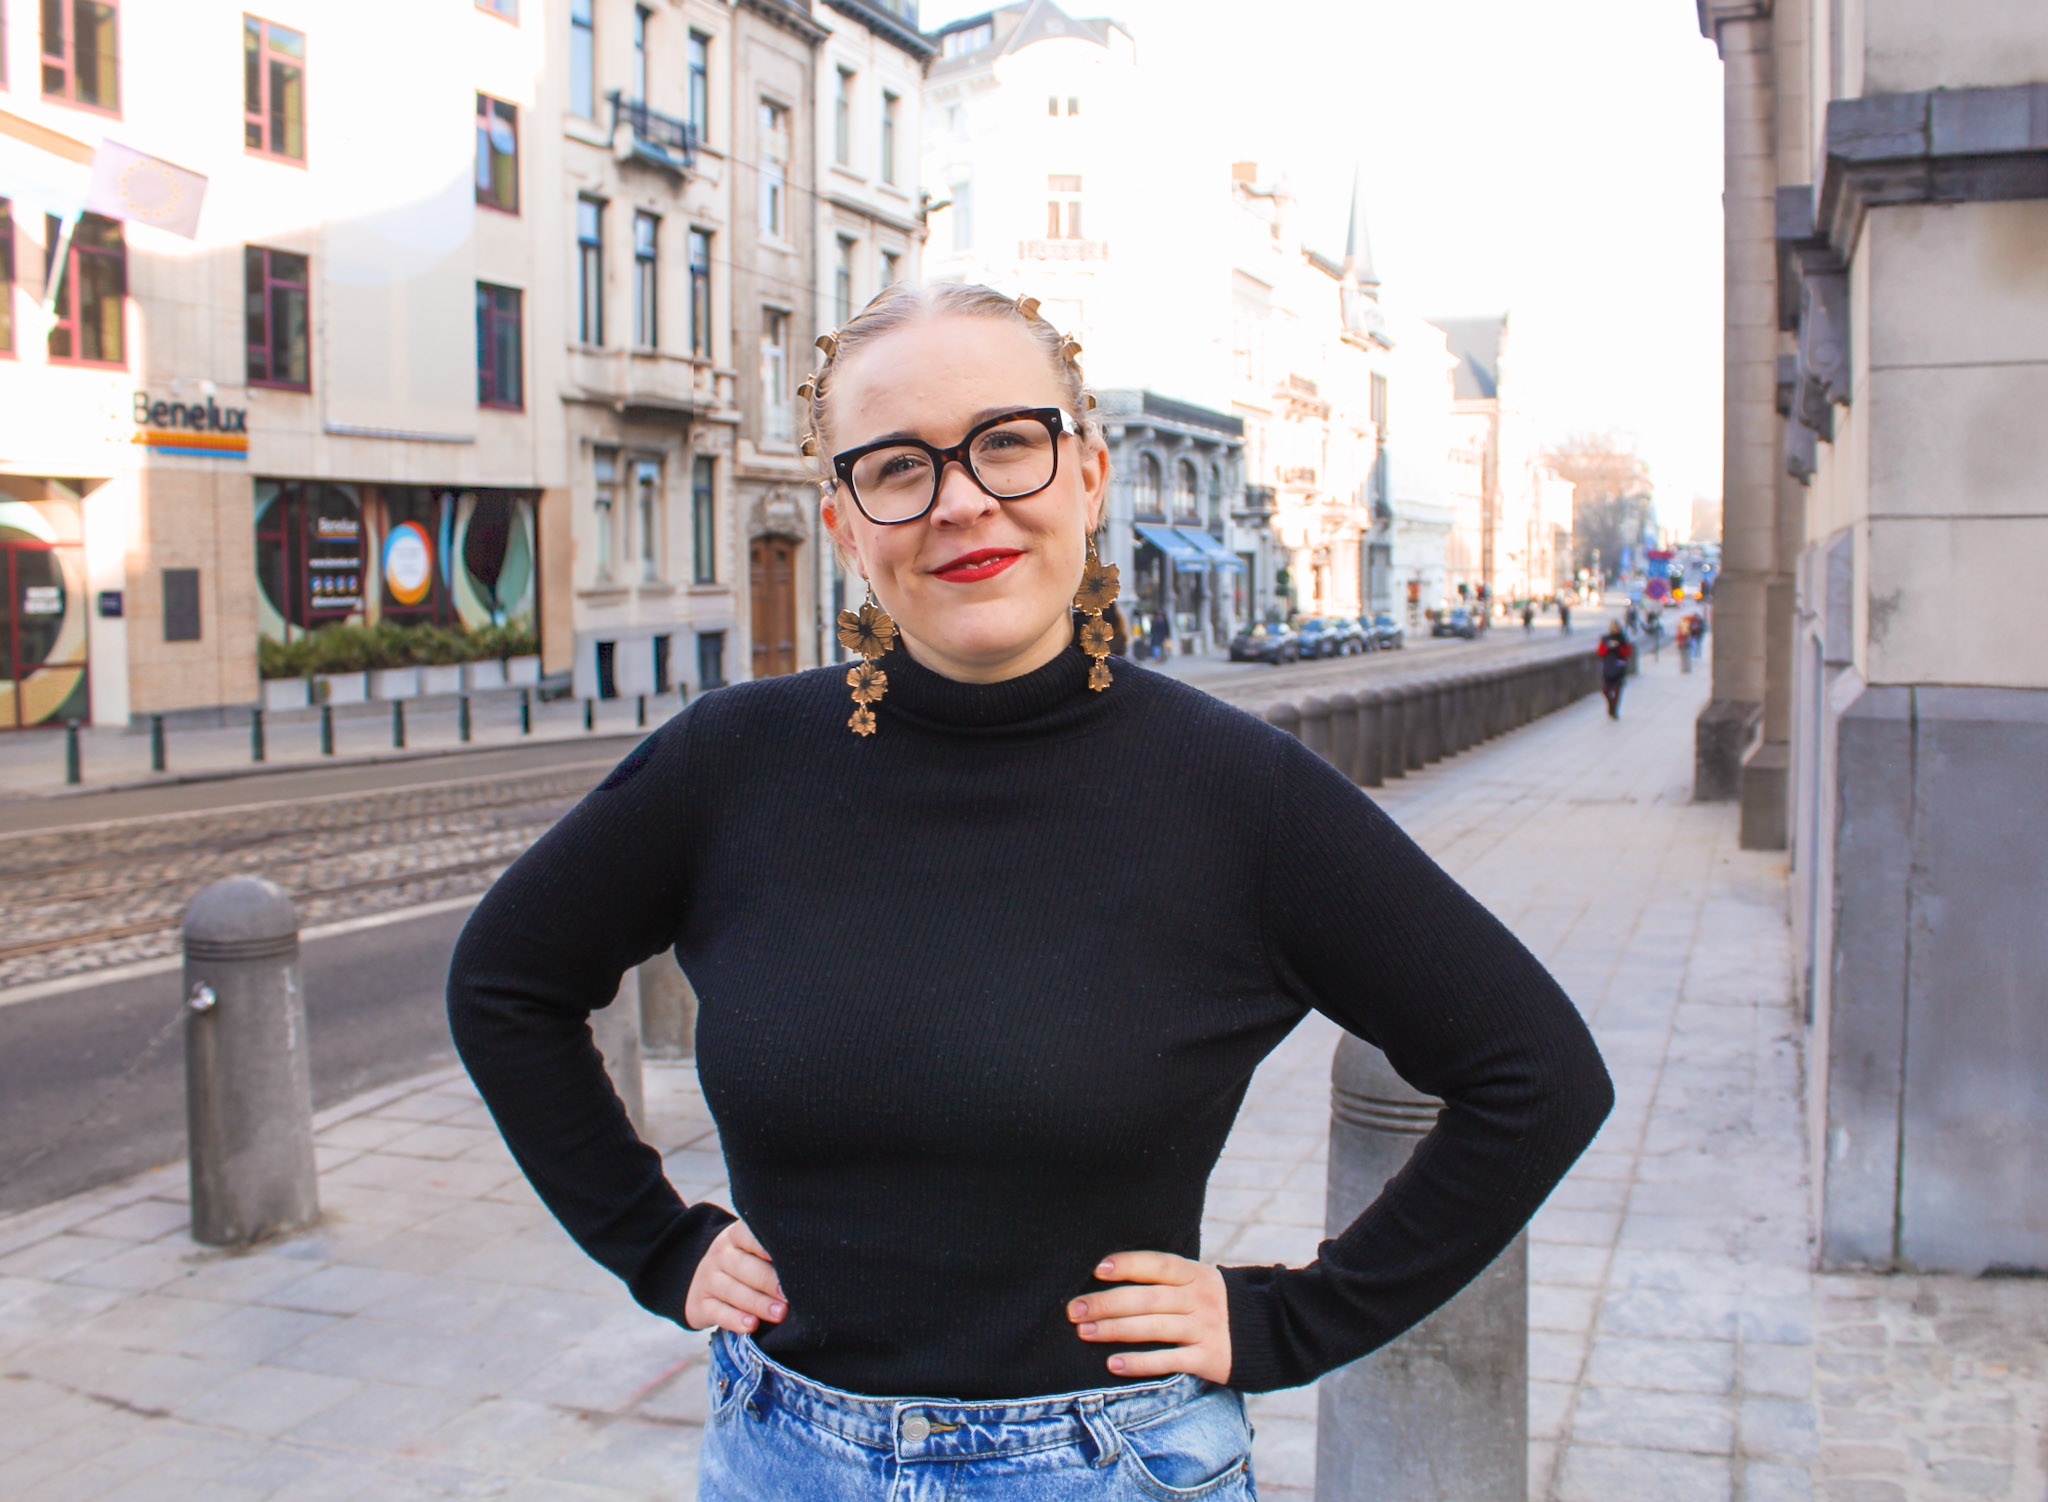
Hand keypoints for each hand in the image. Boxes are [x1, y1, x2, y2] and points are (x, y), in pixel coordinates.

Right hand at [684, 1220, 786, 1335]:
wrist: (702, 1279)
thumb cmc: (744, 1264)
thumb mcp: (751, 1250)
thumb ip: (773, 1252)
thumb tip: (808, 1263)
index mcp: (735, 1236)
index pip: (747, 1235)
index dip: (763, 1245)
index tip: (782, 1256)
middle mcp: (720, 1255)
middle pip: (743, 1267)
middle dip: (768, 1281)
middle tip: (789, 1294)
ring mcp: (708, 1280)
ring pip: (733, 1291)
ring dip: (758, 1303)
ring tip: (780, 1313)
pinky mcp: (699, 1305)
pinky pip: (717, 1313)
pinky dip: (735, 1320)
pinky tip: (752, 1326)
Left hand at [1068, 1251, 1231, 1383]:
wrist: (1272, 1333)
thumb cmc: (1218, 1305)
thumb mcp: (1201, 1282)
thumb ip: (1168, 1279)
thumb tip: (1113, 1272)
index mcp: (1196, 1274)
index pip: (1158, 1265)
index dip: (1128, 1264)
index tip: (1097, 1269)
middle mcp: (1200, 1298)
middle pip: (1148, 1298)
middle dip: (1107, 1303)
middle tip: (1075, 1309)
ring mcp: (1204, 1328)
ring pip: (1154, 1328)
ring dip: (1115, 1330)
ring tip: (1085, 1332)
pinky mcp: (1208, 1358)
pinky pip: (1169, 1360)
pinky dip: (1140, 1363)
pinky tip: (1113, 1364)